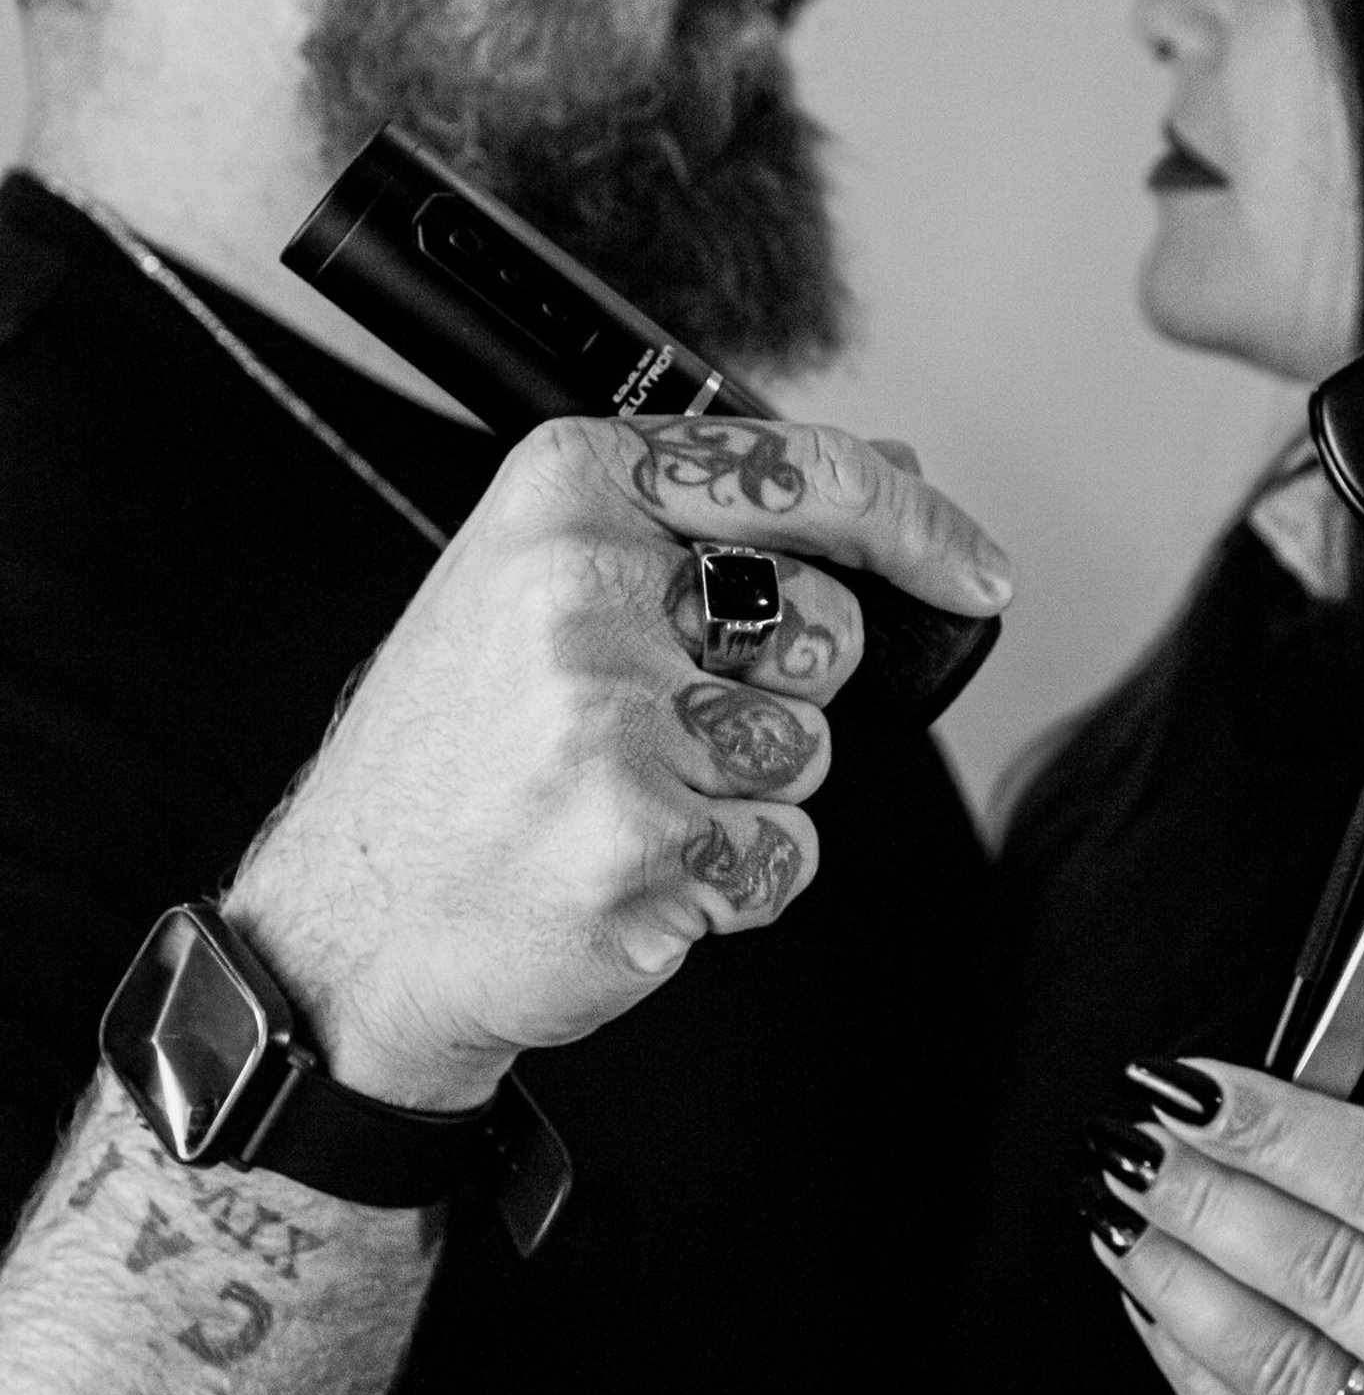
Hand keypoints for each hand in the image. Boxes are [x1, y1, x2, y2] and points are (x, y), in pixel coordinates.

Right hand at [231, 414, 1010, 1107]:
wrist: (353, 928)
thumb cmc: (457, 755)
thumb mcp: (539, 576)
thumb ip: (707, 515)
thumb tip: (889, 466)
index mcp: (565, 491)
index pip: (801, 471)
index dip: (918, 521)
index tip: (978, 570)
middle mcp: (583, 587)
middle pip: (827, 629)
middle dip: (783, 691)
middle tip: (657, 724)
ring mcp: (610, 715)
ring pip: (809, 751)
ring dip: (746, 795)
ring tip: (621, 799)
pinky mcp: (641, 836)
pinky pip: (786, 851)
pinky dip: (733, 878)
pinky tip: (632, 867)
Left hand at [1089, 1058, 1363, 1394]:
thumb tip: (1264, 1125)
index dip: (1280, 1129)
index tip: (1195, 1091)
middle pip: (1323, 1270)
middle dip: (1202, 1196)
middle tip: (1135, 1147)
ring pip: (1275, 1362)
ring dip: (1175, 1277)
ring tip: (1125, 1218)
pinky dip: (1193, 1369)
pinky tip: (1156, 1312)